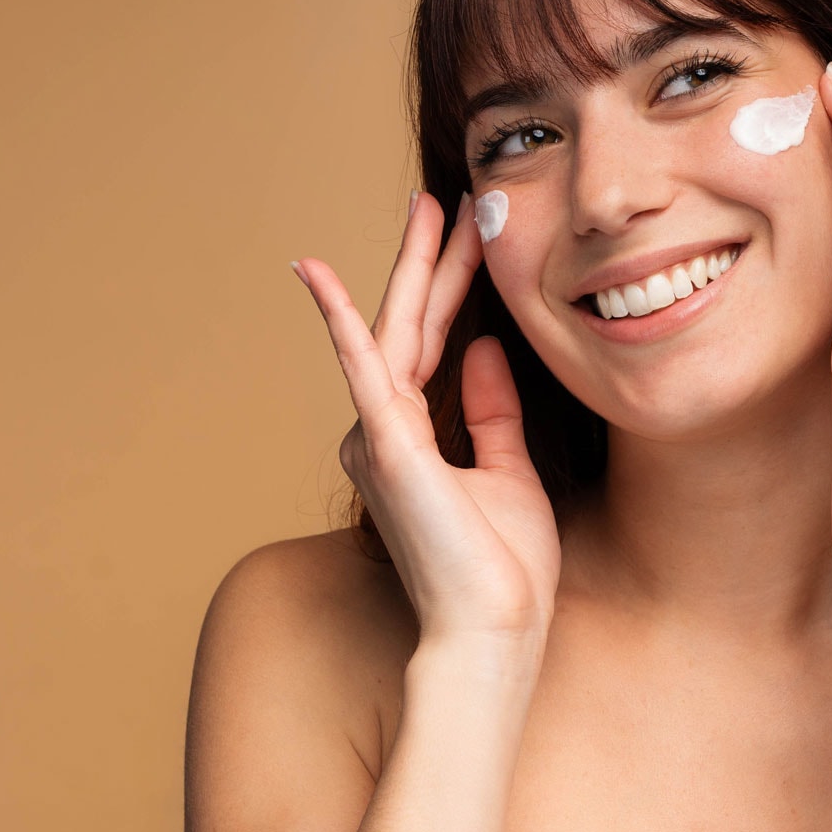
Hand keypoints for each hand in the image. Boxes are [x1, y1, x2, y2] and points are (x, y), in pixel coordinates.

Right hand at [292, 193, 560, 646]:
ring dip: (414, 267)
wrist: (494, 633)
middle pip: (412, 325)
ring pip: (397, 331)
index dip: (451, 285)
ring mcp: (381, 438)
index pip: (434, 341)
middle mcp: (384, 431)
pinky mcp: (388, 448)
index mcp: (413, 437)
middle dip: (430, 258)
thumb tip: (483, 347)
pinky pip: (363, 370)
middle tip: (446, 197)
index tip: (469, 233)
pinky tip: (320, 276)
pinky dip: (343, 321)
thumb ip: (493, 410)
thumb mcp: (510, 471)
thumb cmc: (502, 570)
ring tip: (429, 207)